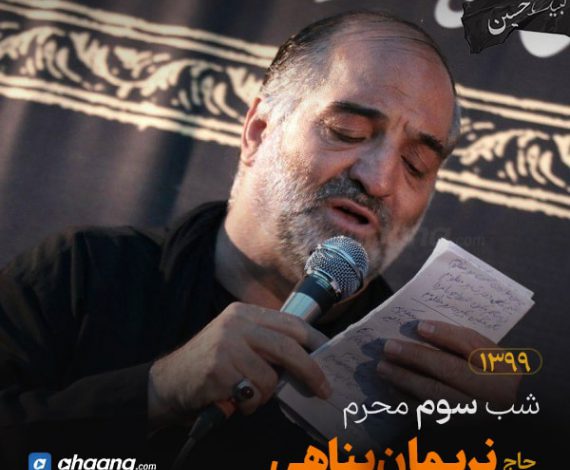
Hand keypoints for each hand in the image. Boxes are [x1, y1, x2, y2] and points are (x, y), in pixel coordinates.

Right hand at [147, 302, 330, 425]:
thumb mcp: (237, 341)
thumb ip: (267, 343)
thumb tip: (310, 359)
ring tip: (244, 394)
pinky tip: (231, 399)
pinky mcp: (218, 370)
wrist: (166, 383)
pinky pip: (252, 395)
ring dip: (263, 396)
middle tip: (323, 390)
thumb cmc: (210, 365)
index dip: (316, 340)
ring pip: (271, 378)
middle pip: (288, 347)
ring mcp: (226, 345)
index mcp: (244, 313)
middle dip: (311, 371)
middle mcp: (236, 323)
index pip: (291, 323)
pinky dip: (247, 405)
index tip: (330, 355)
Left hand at [376, 320, 520, 406]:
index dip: (445, 336)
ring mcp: (475, 417)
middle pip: (451, 373)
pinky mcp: (458, 432)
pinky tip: (392, 390)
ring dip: (406, 382)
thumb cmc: (497, 377)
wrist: (514, 417)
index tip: (419, 326)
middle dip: (416, 358)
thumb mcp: (490, 354)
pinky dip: (408, 403)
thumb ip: (460, 340)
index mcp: (502, 370)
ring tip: (383, 368)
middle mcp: (491, 395)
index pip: (473, 349)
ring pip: (437, 399)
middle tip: (388, 347)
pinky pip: (430, 418)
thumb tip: (424, 328)